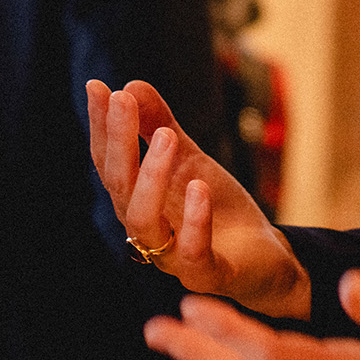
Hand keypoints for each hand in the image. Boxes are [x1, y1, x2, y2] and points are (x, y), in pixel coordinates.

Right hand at [88, 79, 307, 317]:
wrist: (263, 256)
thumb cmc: (217, 207)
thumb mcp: (190, 159)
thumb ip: (160, 126)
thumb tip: (130, 85)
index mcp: (136, 200)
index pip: (108, 162)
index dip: (100, 127)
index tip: (97, 87)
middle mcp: (146, 229)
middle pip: (119, 187)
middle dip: (119, 143)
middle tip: (123, 101)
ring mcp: (173, 256)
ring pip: (144, 221)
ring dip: (151, 177)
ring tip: (166, 138)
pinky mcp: (207, 274)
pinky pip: (193, 253)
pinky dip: (194, 220)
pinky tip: (200, 187)